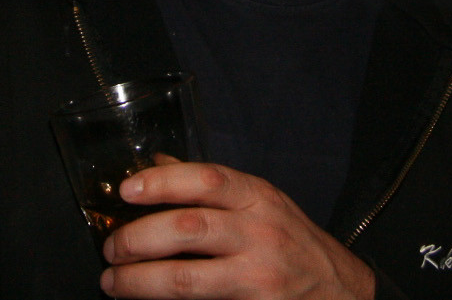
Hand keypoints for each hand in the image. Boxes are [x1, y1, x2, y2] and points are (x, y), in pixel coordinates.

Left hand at [99, 162, 374, 299]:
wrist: (340, 291)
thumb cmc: (291, 242)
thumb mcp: (260, 202)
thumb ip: (211, 187)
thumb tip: (156, 165)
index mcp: (259, 198)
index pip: (208, 179)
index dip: (163, 182)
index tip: (127, 190)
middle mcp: (261, 234)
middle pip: (188, 229)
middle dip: (138, 239)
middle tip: (111, 247)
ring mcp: (258, 277)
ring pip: (186, 279)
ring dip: (140, 281)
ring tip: (115, 281)